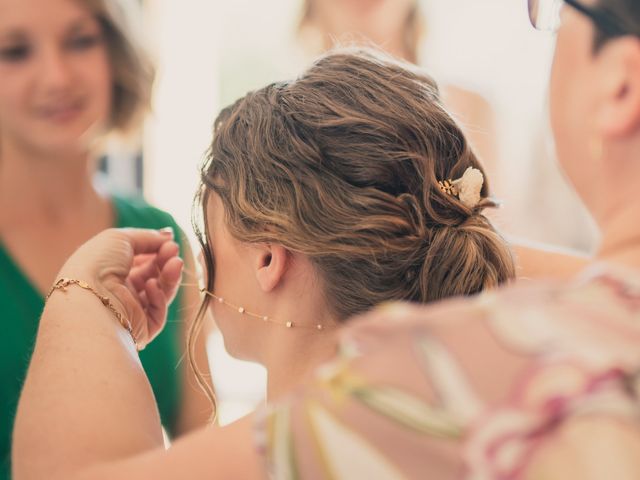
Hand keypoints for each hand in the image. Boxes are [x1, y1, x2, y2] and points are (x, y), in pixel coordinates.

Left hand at [58, 228, 183, 348]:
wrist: (90, 299)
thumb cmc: (97, 264)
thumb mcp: (120, 238)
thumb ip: (147, 237)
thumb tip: (168, 235)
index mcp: (108, 270)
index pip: (138, 259)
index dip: (154, 249)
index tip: (168, 240)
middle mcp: (118, 290)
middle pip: (151, 274)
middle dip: (164, 260)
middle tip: (174, 250)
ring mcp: (129, 310)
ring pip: (159, 292)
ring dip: (169, 276)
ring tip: (176, 263)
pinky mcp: (139, 329)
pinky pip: (157, 312)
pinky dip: (158, 297)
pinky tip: (152, 286)